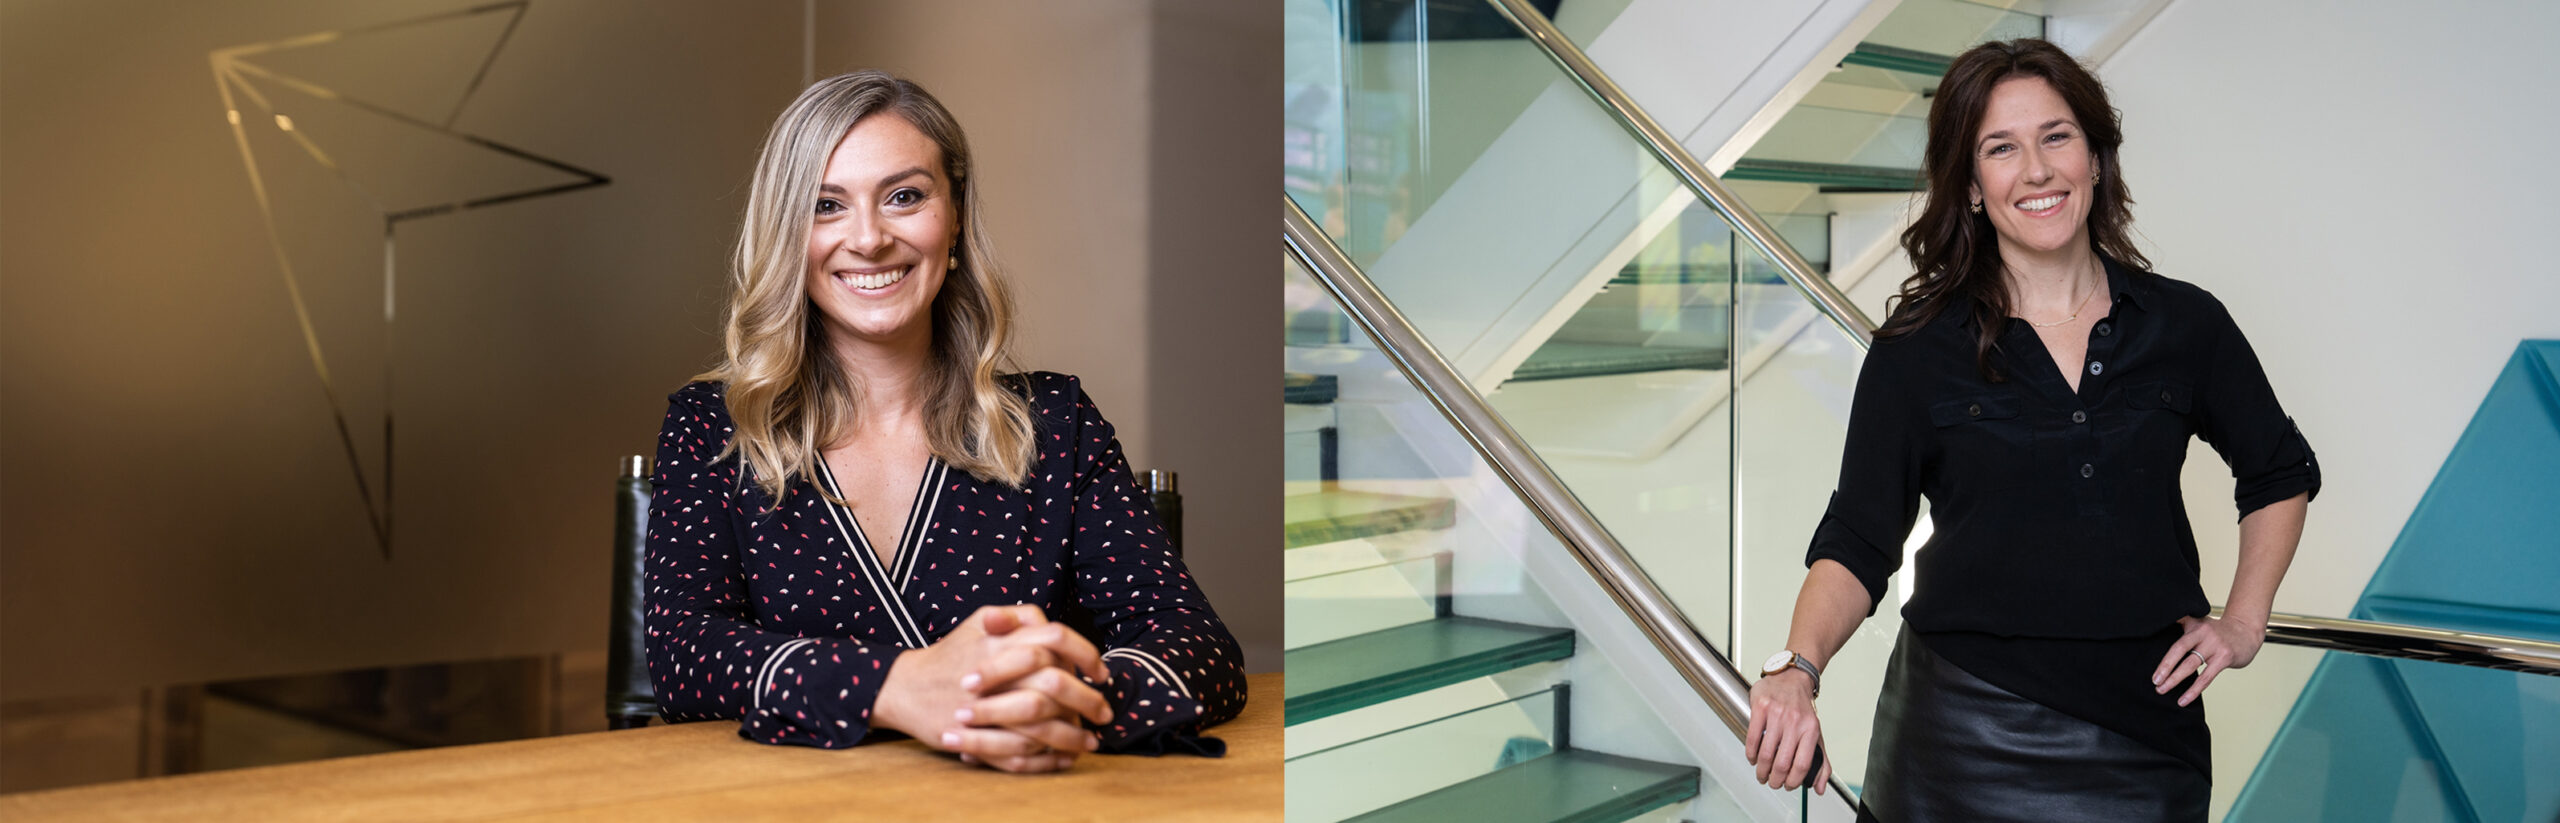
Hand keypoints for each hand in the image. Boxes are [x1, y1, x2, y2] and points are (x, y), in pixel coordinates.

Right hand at [876, 605, 1111, 771]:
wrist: (904, 686)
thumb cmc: (950, 655)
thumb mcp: (979, 621)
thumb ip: (1017, 617)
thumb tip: (1053, 624)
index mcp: (1000, 638)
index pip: (1057, 638)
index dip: (1086, 655)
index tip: (1100, 673)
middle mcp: (995, 670)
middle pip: (1056, 683)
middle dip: (1087, 701)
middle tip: (1104, 712)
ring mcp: (985, 706)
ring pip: (1043, 723)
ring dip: (1072, 735)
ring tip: (1089, 742)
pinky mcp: (974, 737)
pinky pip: (1021, 752)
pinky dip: (1046, 759)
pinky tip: (1062, 758)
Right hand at [1744, 669, 1831, 793]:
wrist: (1791, 677)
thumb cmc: (1802, 709)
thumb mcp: (1816, 733)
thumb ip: (1821, 761)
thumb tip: (1819, 788)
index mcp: (1810, 730)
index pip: (1802, 764)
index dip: (1793, 781)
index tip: (1787, 786)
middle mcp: (1795, 722)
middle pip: (1782, 763)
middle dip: (1774, 780)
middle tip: (1771, 782)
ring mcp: (1777, 714)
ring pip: (1766, 753)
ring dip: (1761, 770)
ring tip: (1761, 773)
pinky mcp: (1760, 707)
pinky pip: (1752, 738)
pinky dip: (1750, 753)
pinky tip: (1752, 757)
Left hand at [2152, 614, 2263, 706]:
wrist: (2247, 631)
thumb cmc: (2219, 631)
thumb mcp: (2200, 622)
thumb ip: (2182, 625)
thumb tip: (2155, 632)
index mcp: (2194, 625)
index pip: (2174, 638)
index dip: (2162, 652)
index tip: (2148, 662)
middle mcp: (2203, 632)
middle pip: (2179, 649)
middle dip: (2165, 667)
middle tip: (2154, 681)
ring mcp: (2215, 645)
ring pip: (2190, 664)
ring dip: (2174, 679)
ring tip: (2162, 690)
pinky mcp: (2224, 657)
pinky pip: (2206, 677)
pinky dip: (2193, 690)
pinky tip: (2183, 699)